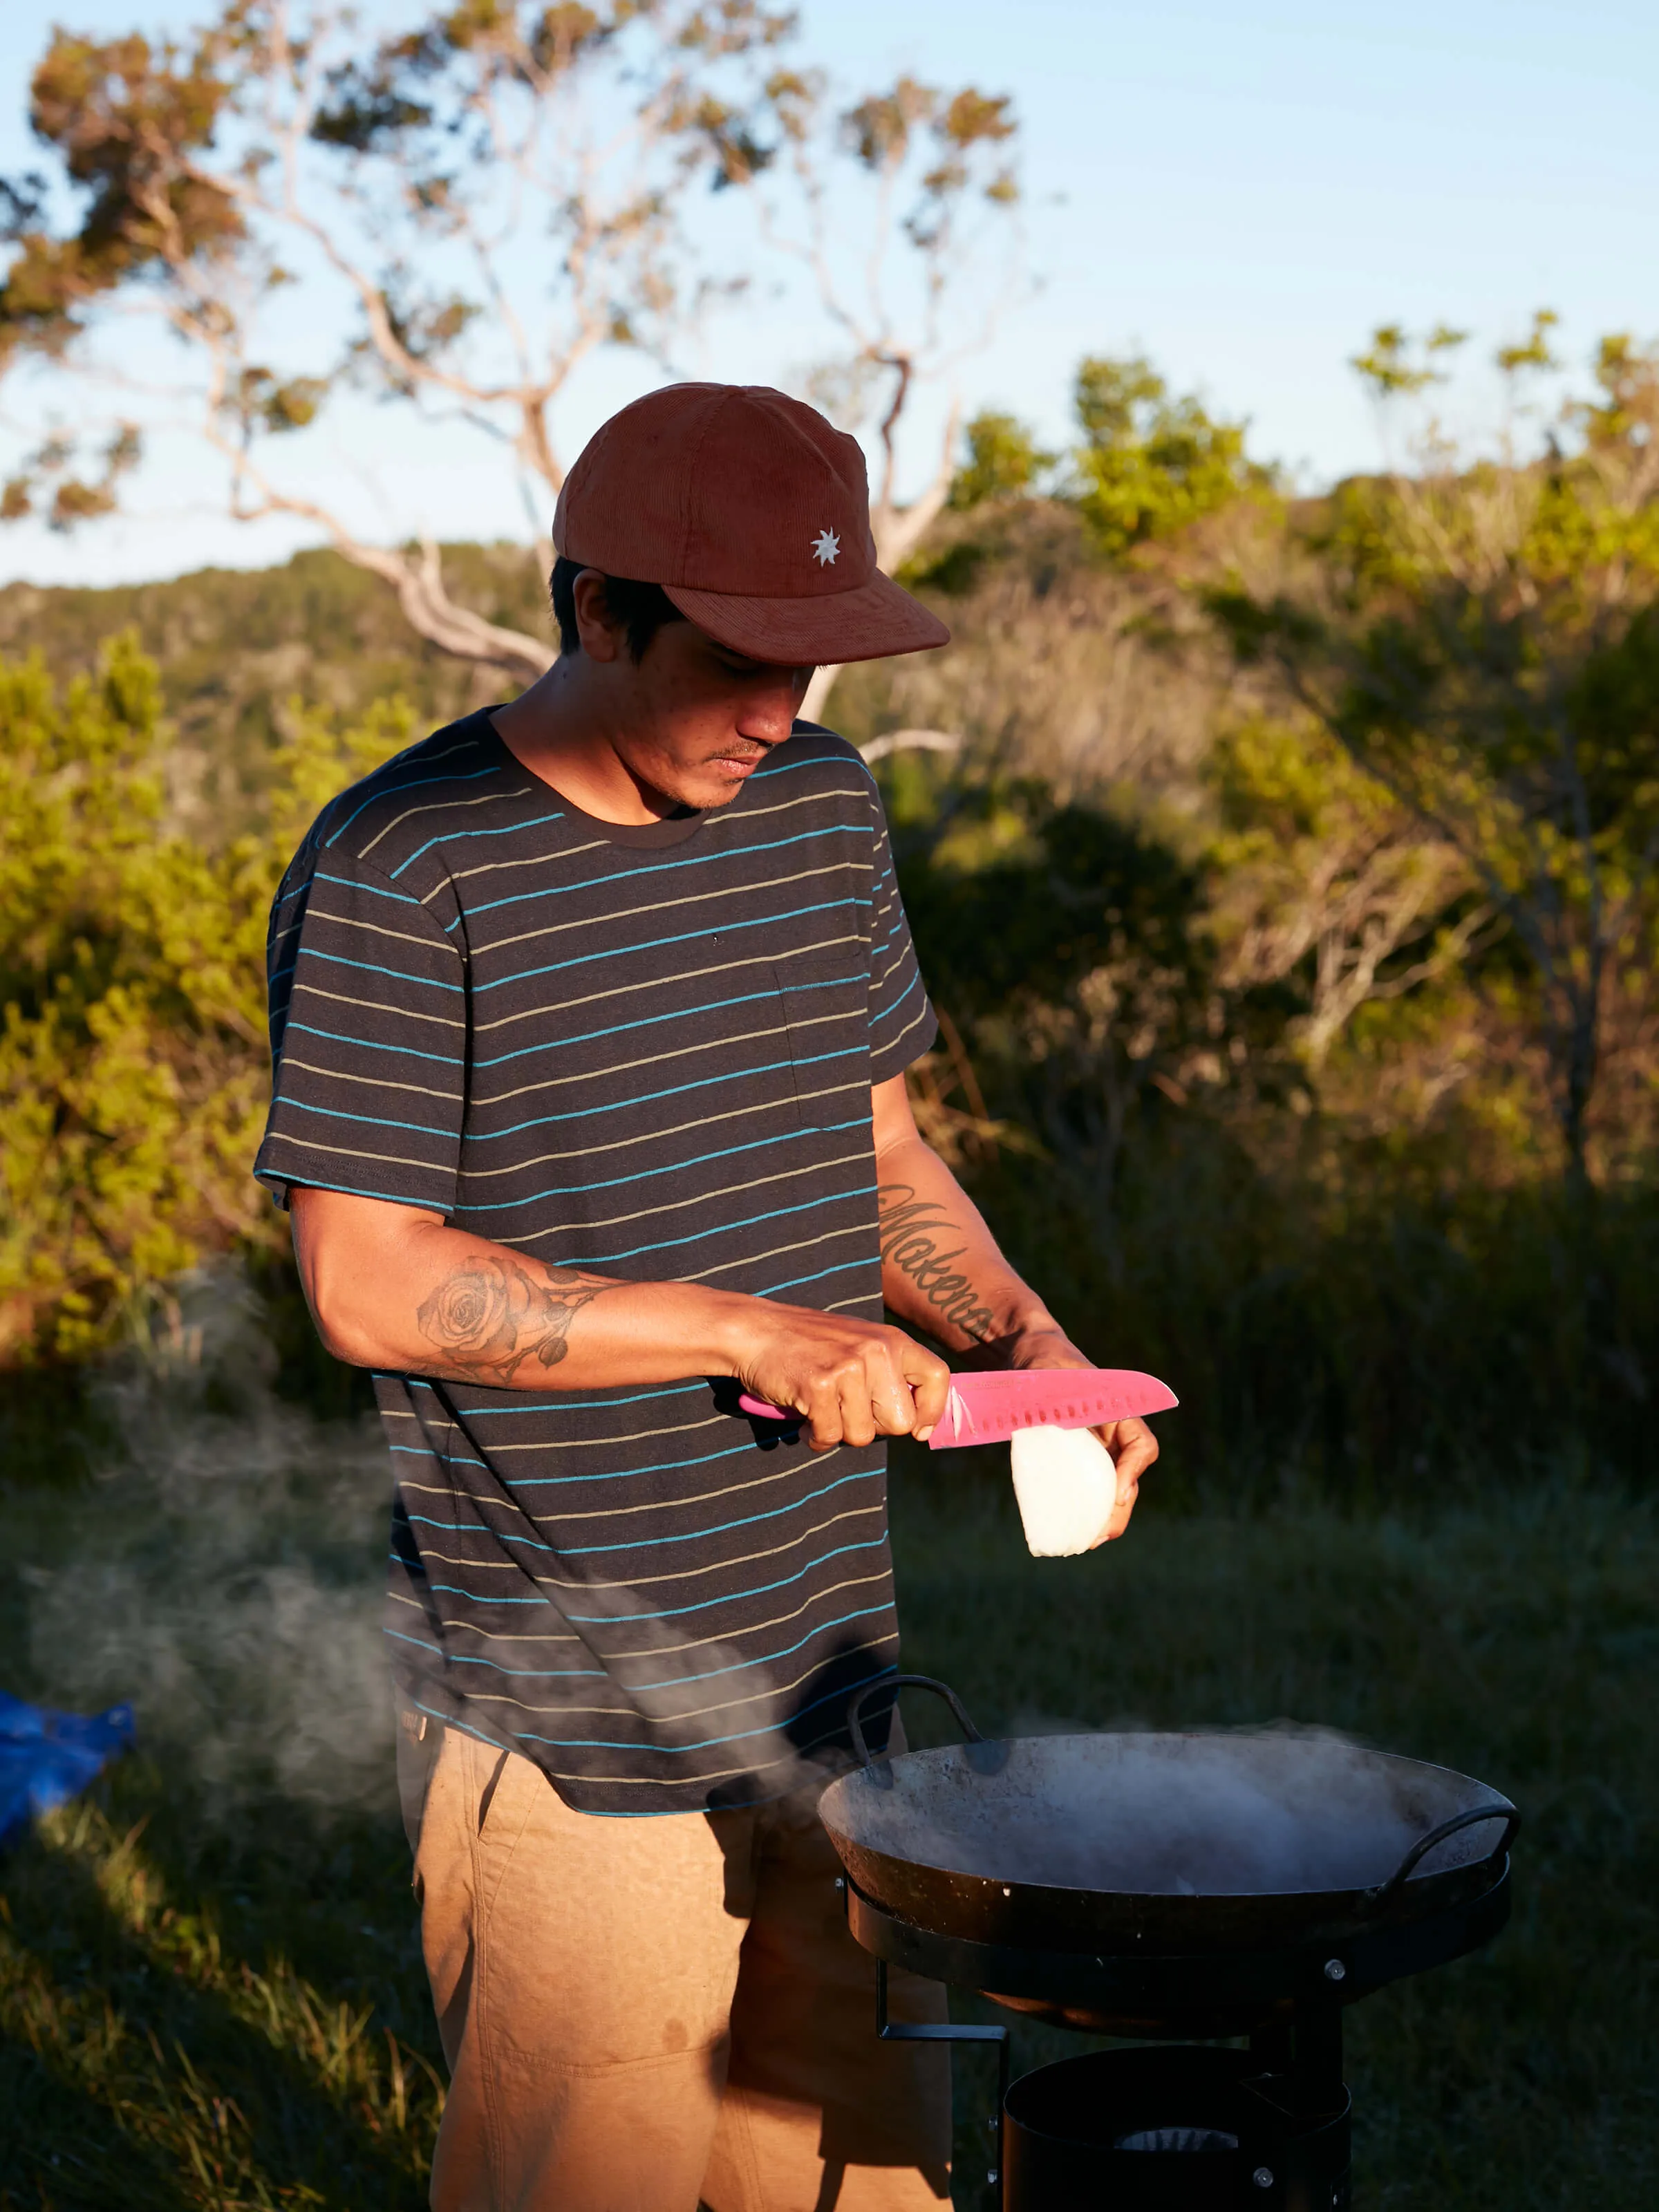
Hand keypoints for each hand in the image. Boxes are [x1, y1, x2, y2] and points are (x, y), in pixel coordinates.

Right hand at [730, 1301, 950, 1452]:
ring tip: (820, 1408)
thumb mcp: (859, 1345)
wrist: (755, 1331)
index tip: (918, 1429)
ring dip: (839, 1431)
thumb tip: (918, 1427)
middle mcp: (876, 1350)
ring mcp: (848, 1367)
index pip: (938, 1377)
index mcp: (891, 1340)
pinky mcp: (819, 1386)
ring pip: (862, 1435)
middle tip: (847, 1410)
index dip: (932, 1410)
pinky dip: (815, 1437)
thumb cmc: (808, 1345)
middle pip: (900, 1422)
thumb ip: (888, 1374)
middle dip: (873, 1428)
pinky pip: (830, 1436)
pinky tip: (804, 1416)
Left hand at [1001, 1322, 1159, 1545]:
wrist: (1031, 1360)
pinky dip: (1089, 1512)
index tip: (1117, 1492)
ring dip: (1107, 1518)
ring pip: (1114, 1490)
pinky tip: (1075, 1531)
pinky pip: (1091, 1490)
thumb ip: (1050, 1400)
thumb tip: (1050, 1428)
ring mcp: (1099, 1450)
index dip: (1133, 1471)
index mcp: (1118, 1412)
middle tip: (1099, 1535)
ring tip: (1087, 1541)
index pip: (1141, 1445)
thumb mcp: (1046, 1379)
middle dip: (1119, 1510)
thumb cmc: (1041, 1365)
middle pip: (1130, 1478)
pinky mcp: (1080, 1462)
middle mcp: (1114, 1435)